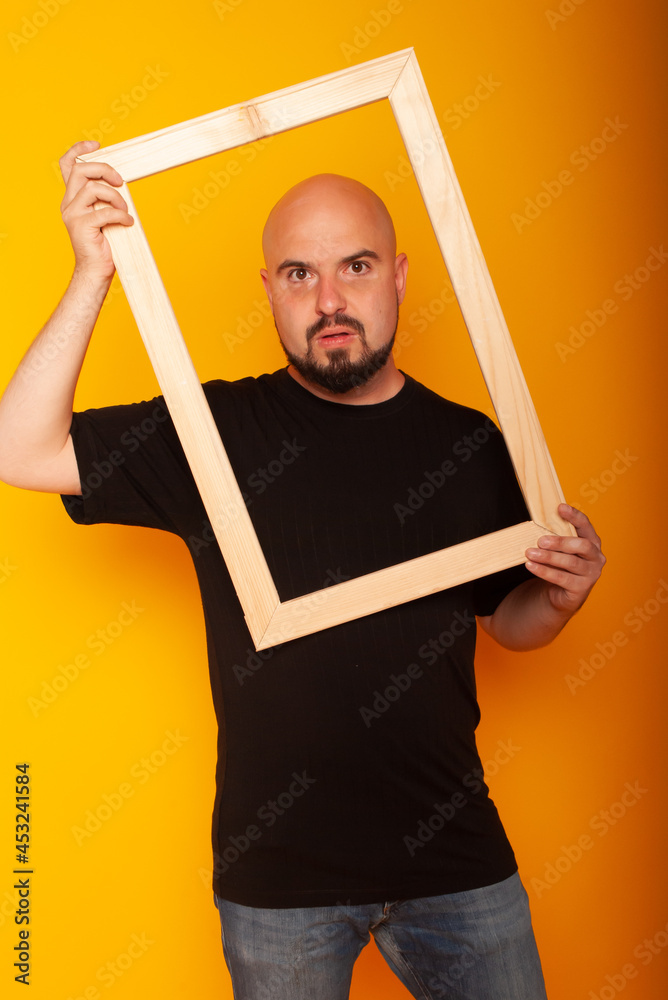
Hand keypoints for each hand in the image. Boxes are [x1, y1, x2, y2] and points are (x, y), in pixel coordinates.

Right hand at [59, 140, 132, 279]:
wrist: (95, 270)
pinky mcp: (81, 227)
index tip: (96, 144)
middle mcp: (68, 203)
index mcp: (72, 198)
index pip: (67, 165)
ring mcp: (73, 215)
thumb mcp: (104, 214)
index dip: (79, 150)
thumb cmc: (104, 243)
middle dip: (104, 170)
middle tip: (121, 182)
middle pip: (81, 171)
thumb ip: (105, 197)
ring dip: (115, 197)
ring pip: (93, 189)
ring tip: (125, 209)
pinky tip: (128, 222)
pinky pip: (104, 212)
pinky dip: (120, 215)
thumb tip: (120, 180)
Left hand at [525, 503, 604, 616]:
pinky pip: (561, 578)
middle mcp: (596, 557)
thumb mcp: (560, 549)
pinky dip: (544, 571)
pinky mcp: (581, 588)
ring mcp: (591, 574)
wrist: (562, 593)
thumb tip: (537, 523)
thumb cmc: (561, 565)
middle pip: (582, 545)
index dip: (574, 516)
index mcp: (592, 542)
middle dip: (560, 542)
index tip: (560, 508)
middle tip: (541, 541)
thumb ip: (556, 537)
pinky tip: (531, 566)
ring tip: (530, 553)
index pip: (586, 525)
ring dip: (548, 557)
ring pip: (570, 562)